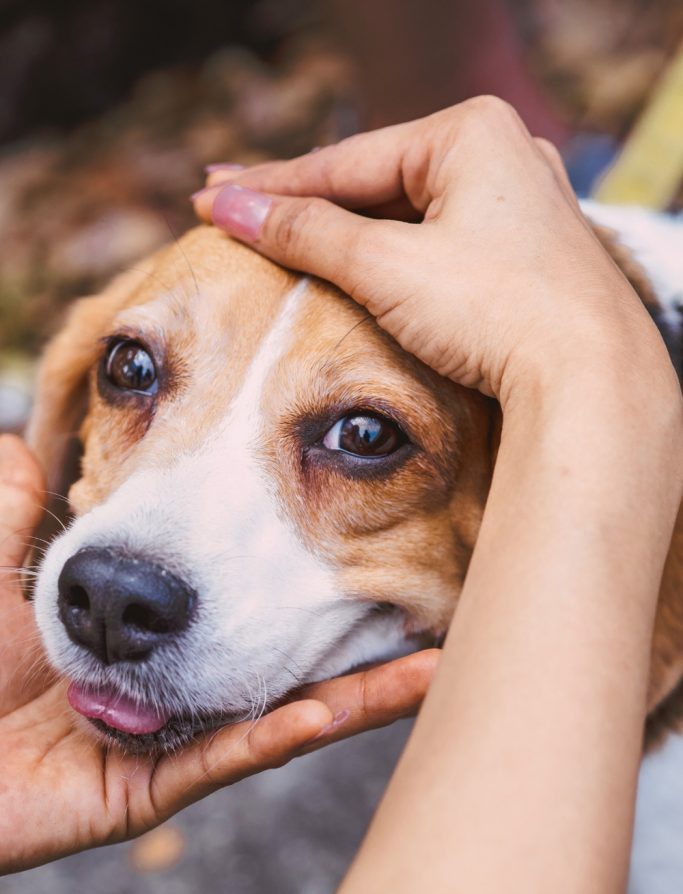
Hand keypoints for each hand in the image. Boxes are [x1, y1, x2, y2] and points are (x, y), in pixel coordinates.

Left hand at [0, 435, 435, 873]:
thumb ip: (17, 504)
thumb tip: (34, 440)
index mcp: (134, 626)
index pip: (231, 585)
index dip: (293, 546)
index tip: (352, 490)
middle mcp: (161, 680)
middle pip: (276, 649)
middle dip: (351, 616)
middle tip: (433, 578)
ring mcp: (157, 739)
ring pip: (273, 713)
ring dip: (354, 689)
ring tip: (430, 657)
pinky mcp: (136, 793)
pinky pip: (221, 761)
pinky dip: (280, 733)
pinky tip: (336, 709)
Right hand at [194, 98, 673, 406]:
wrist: (589, 379)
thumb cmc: (497, 309)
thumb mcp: (388, 266)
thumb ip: (306, 233)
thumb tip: (231, 209)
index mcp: (472, 132)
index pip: (345, 161)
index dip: (270, 185)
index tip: (209, 199)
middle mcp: (501, 156)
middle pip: (374, 184)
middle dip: (302, 202)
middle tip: (232, 207)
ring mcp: (515, 208)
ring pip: (406, 217)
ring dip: (342, 233)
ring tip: (279, 238)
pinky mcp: (522, 256)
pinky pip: (436, 246)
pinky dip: (388, 259)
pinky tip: (352, 264)